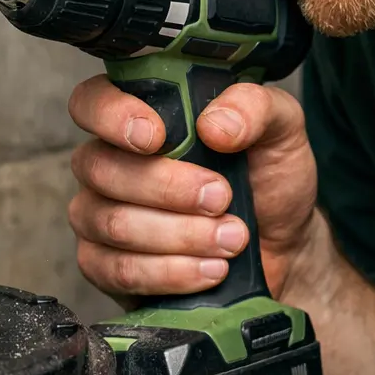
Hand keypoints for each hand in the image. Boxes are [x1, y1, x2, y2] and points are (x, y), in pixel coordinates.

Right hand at [67, 75, 318, 303]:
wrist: (283, 247)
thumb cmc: (269, 178)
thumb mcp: (280, 128)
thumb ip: (253, 107)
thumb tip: (214, 126)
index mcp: (142, 115)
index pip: (91, 102)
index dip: (112, 116)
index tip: (156, 137)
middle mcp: (110, 161)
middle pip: (101, 168)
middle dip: (168, 189)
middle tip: (222, 198)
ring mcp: (100, 215)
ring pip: (113, 223)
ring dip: (179, 235)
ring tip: (231, 239)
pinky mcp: (106, 266)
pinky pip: (118, 271)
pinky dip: (170, 273)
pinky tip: (210, 269)